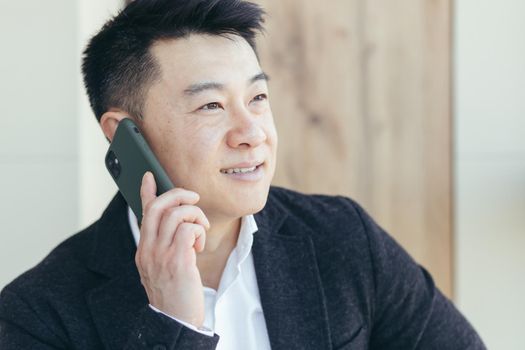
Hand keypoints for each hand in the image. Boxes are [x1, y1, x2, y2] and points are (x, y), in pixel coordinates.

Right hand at [135, 171, 209, 326]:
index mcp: (144, 250)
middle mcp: (148, 250)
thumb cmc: (174, 293)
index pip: (142, 213)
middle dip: (178, 194)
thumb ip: (164, 245)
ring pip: (176, 214)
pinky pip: (188, 230)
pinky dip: (198, 231)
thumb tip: (177, 225)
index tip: (149, 175)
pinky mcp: (177, 261)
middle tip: (193, 198)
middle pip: (157, 207)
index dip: (146, 191)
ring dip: (195, 215)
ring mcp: (161, 255)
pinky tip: (200, 244)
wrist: (176, 321)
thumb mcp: (162, 267)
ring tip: (201, 230)